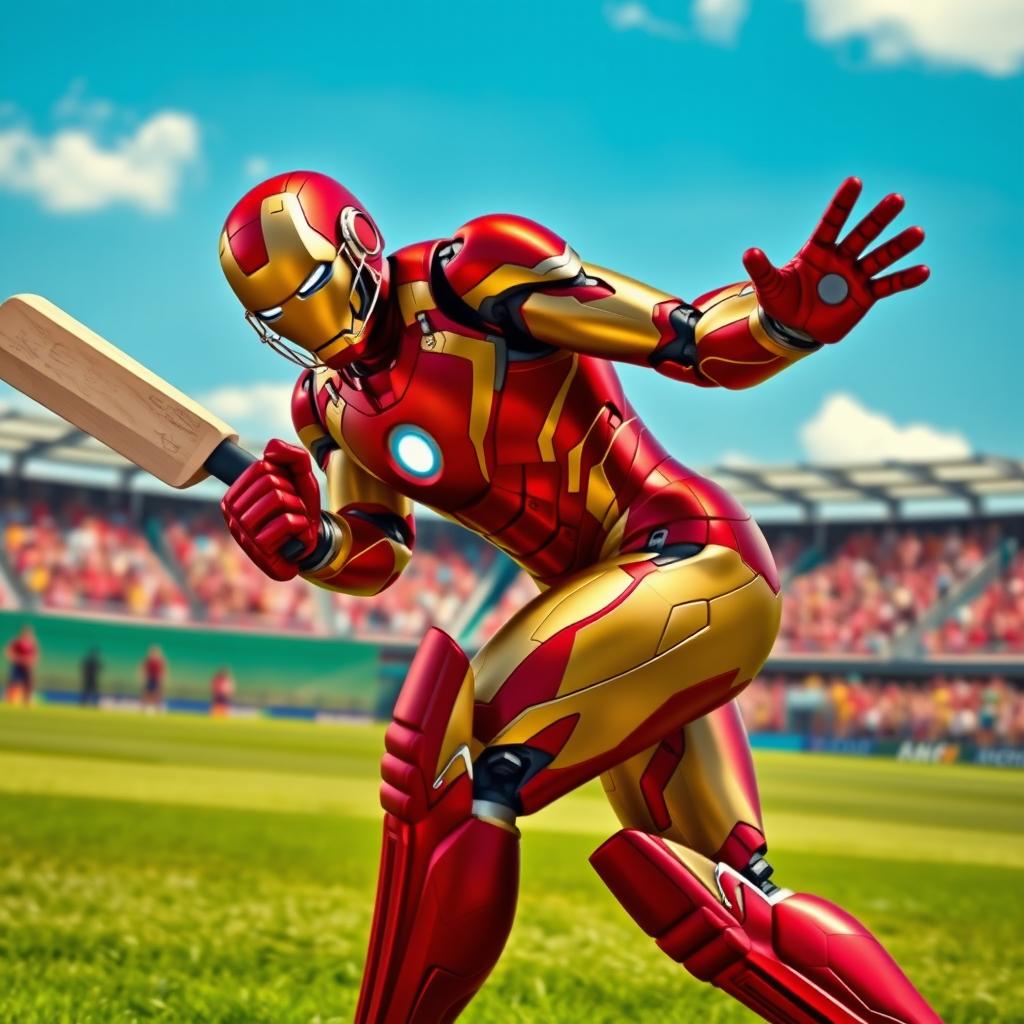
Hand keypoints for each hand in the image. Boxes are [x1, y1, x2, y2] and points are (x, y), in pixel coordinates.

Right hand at [220, 439, 320, 580]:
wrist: (311, 545)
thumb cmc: (301, 508)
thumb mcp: (301, 477)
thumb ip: (292, 455)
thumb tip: (269, 451)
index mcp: (234, 494)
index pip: (262, 467)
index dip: (284, 478)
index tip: (286, 494)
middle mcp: (231, 512)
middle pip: (271, 482)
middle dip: (292, 495)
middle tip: (292, 511)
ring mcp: (242, 531)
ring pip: (279, 499)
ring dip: (298, 510)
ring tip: (294, 523)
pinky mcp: (259, 549)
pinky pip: (287, 522)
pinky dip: (301, 526)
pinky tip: (295, 537)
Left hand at [742, 177, 927, 343]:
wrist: (794, 329)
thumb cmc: (782, 302)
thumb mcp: (770, 287)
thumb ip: (763, 270)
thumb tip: (749, 252)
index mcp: (817, 250)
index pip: (832, 222)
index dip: (842, 204)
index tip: (855, 181)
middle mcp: (840, 258)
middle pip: (862, 234)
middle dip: (878, 218)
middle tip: (896, 199)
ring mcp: (855, 276)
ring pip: (880, 257)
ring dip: (898, 246)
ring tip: (918, 233)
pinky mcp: (865, 296)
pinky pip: (888, 285)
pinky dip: (905, 279)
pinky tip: (924, 270)